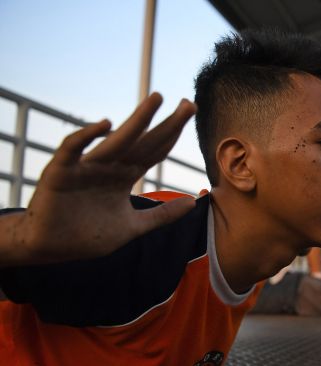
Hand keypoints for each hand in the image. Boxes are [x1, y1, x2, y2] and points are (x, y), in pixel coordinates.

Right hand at [3, 93, 196, 265]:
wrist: (50, 249)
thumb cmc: (88, 235)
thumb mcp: (133, 226)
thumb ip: (162, 215)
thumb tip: (192, 203)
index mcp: (124, 175)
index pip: (155, 150)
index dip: (173, 133)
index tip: (191, 112)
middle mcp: (109, 166)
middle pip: (144, 141)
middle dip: (166, 123)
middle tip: (189, 104)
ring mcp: (86, 167)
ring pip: (116, 141)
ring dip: (137, 121)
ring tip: (156, 100)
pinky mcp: (61, 173)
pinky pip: (73, 150)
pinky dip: (86, 136)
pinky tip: (105, 125)